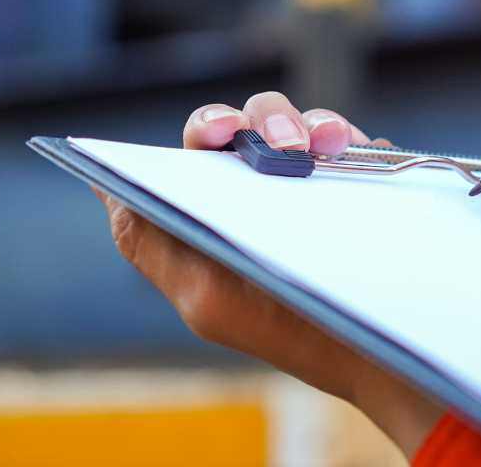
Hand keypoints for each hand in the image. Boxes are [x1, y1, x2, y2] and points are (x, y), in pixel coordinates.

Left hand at [101, 91, 442, 455]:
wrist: (377, 358)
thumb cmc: (284, 332)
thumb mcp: (205, 299)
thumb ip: (151, 242)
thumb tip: (104, 187)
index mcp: (218, 206)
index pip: (199, 147)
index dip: (206, 126)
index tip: (219, 132)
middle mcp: (262, 185)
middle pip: (250, 123)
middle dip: (264, 122)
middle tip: (284, 147)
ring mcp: (311, 178)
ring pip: (301, 122)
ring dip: (308, 125)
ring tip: (323, 150)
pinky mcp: (357, 178)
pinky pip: (351, 139)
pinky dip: (351, 138)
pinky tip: (354, 153)